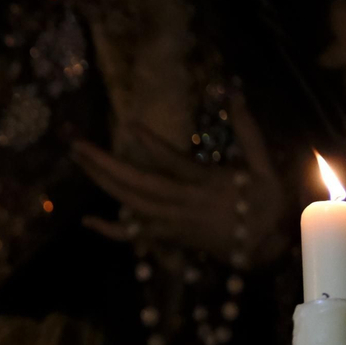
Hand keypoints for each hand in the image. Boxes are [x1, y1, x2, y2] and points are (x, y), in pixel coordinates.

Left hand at [70, 96, 287, 266]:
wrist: (268, 249)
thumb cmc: (267, 204)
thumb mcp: (266, 167)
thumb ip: (249, 132)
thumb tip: (235, 95)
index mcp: (207, 185)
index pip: (175, 163)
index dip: (152, 145)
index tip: (129, 125)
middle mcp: (184, 204)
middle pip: (139, 185)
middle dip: (105, 165)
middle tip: (77, 145)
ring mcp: (173, 223)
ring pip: (131, 205)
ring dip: (102, 183)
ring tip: (79, 160)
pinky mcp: (169, 237)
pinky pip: (135, 236)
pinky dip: (110, 231)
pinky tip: (87, 220)